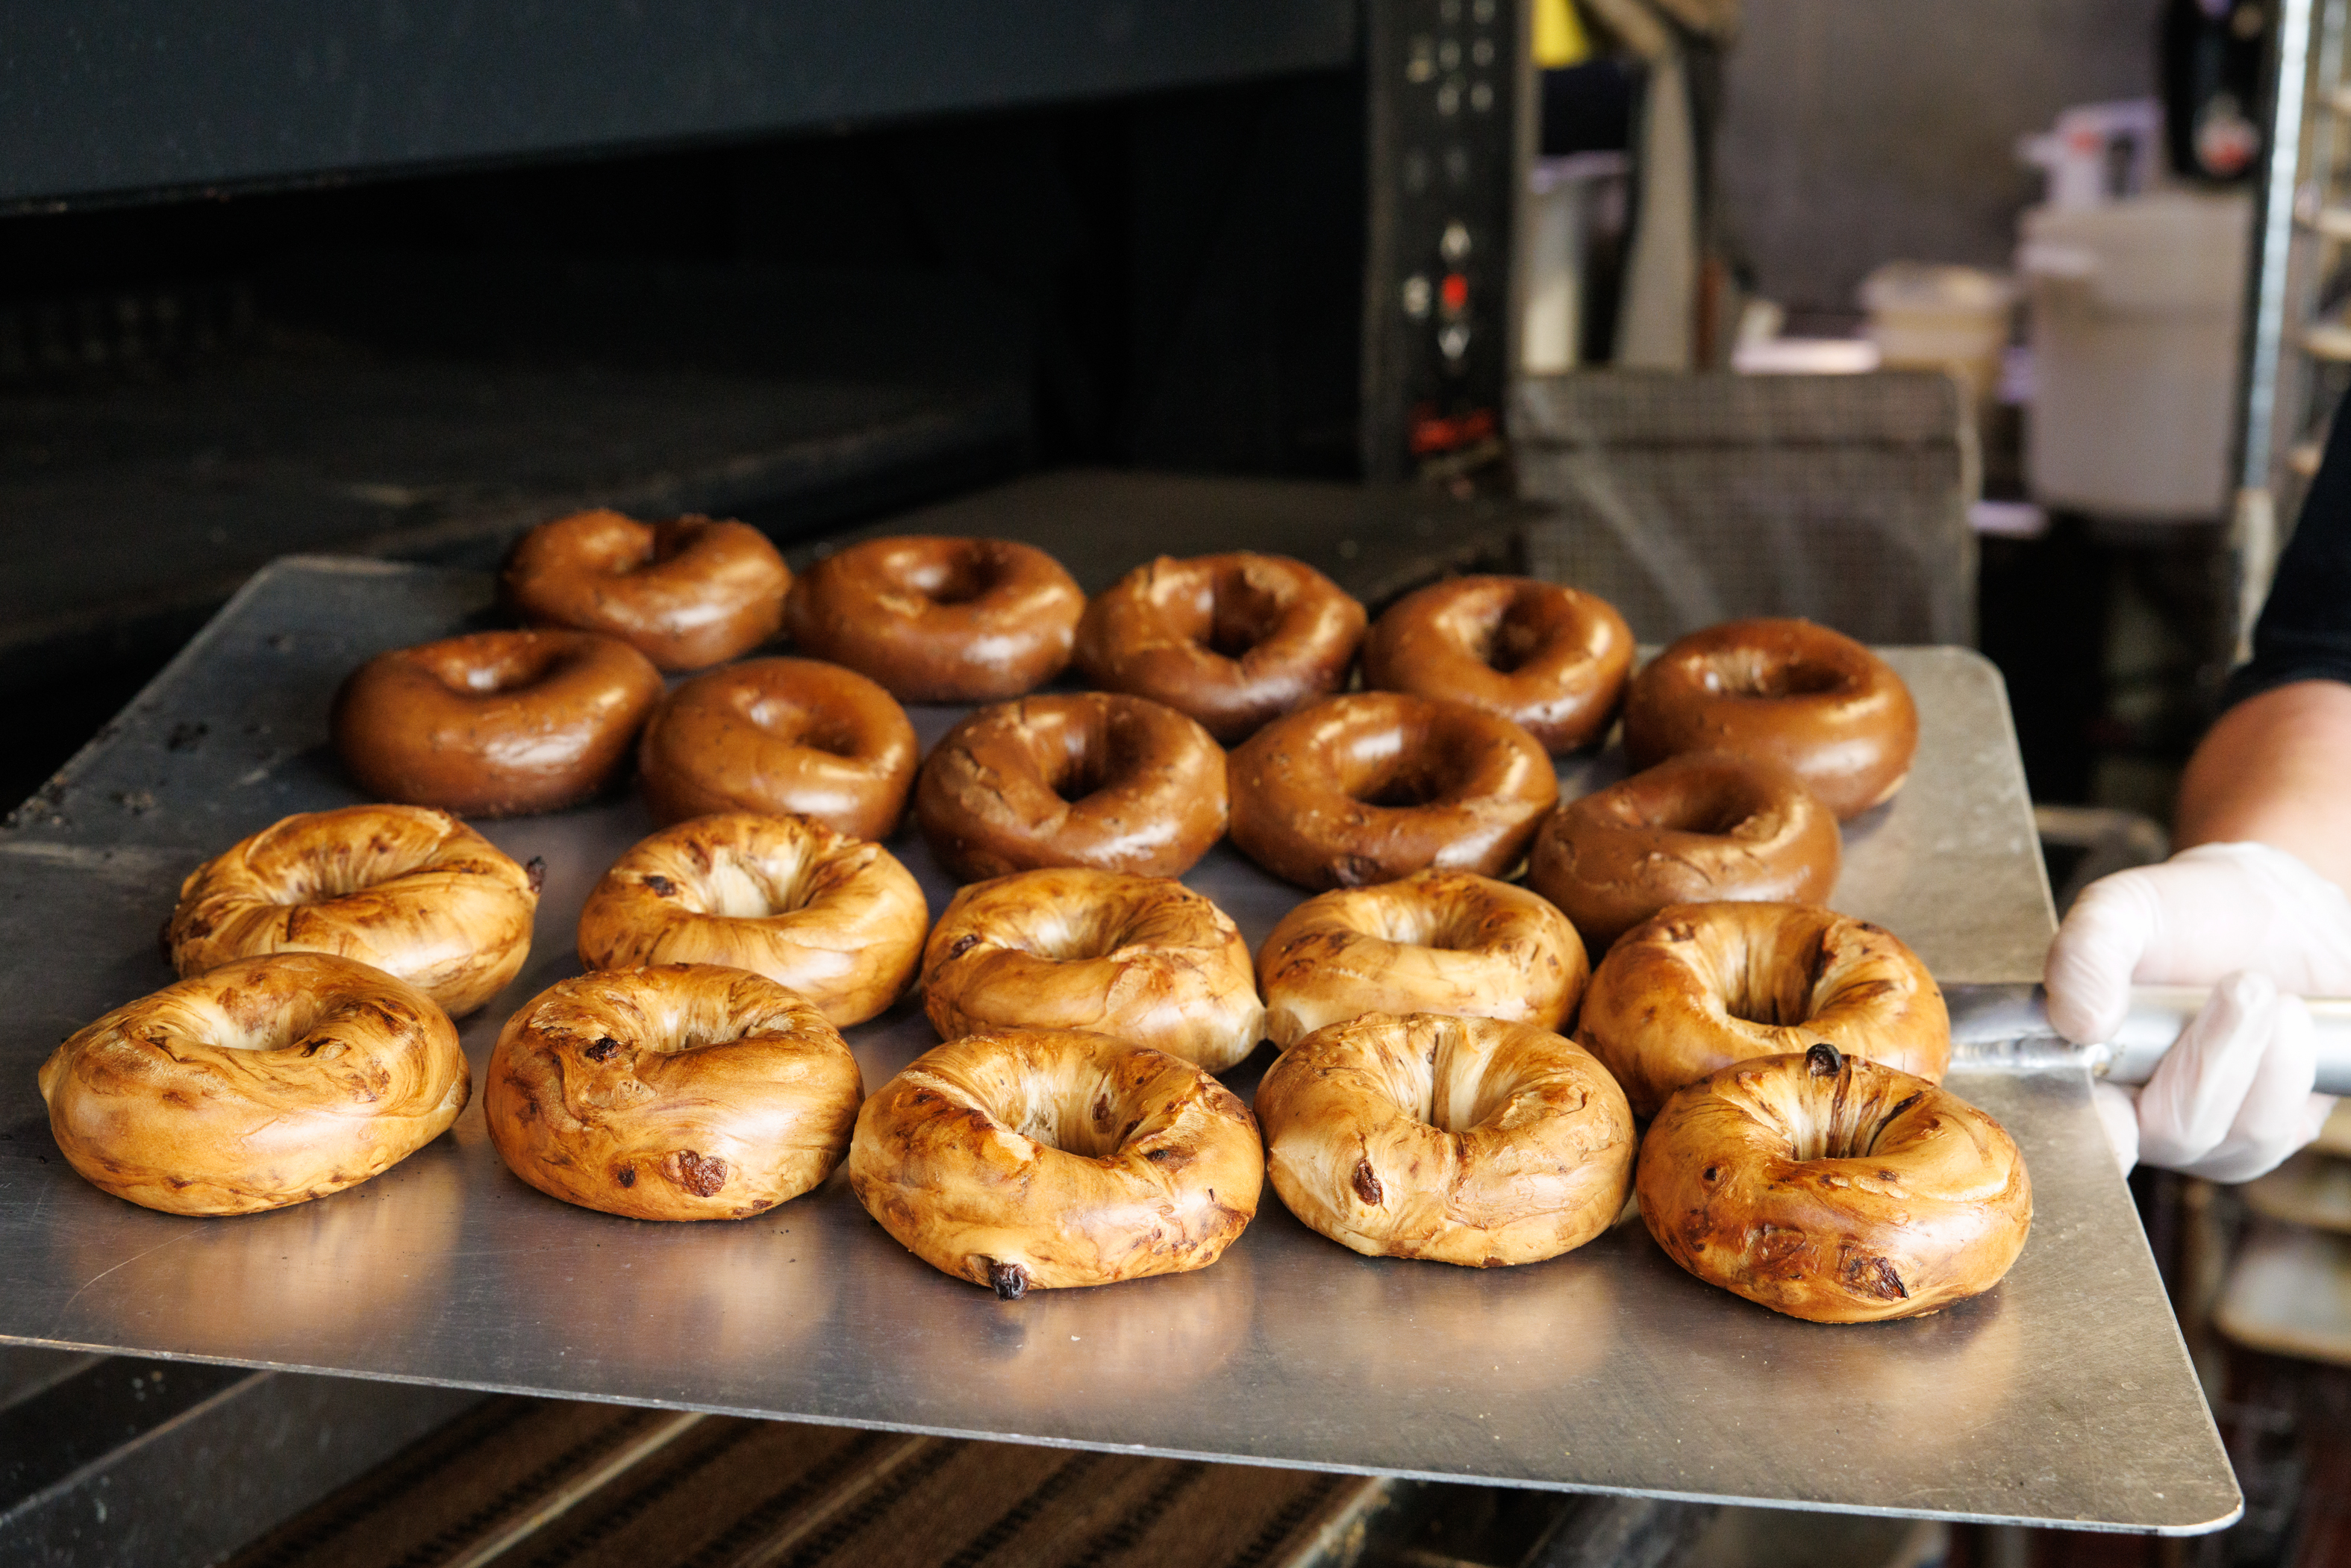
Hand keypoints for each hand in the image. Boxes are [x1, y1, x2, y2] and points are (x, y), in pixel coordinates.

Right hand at [2045, 841, 2347, 1181]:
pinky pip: (2283, 1127)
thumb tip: (2076, 1022)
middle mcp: (2135, 1116)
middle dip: (2212, 1058)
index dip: (2097, 1130)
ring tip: (2260, 989)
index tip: (2120, 1099)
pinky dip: (2292, 1066)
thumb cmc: (2188, 913)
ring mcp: (2206, 1135)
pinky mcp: (2268, 1135)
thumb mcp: (2125, 908)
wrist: (2278, 913)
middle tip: (2241, 984)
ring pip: (2239, 1134)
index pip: (2076, 1134)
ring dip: (2257, 1051)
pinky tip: (2288, 1020)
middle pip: (2173, 1131)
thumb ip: (2085, 954)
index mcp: (2081, 1068)